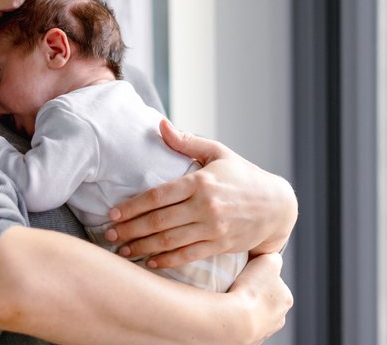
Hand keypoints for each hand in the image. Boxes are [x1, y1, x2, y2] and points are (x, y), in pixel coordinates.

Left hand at [105, 119, 296, 267]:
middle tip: (109, 235)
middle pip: (159, 221)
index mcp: (201, 181)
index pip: (158, 195)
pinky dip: (166, 261)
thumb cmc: (244, 176)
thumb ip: (187, 142)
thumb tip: (160, 124)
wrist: (278, 206)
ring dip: (142, 248)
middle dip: (130, 230)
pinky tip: (149, 262)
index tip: (113, 213)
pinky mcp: (220, 245)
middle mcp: (206, 206)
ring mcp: (213, 228)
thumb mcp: (218, 153)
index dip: (132, 206)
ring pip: (170, 241)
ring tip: (122, 250)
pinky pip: (188, 256)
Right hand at [229, 253, 292, 343]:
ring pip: (255, 313)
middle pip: (266, 299)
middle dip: (254, 293)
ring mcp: (264, 331)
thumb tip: (270, 257)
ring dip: (246, 306)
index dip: (261, 276)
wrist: (236, 319)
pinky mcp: (248, 339)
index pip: (275, 283)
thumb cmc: (252, 289)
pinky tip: (230, 311)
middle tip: (240, 286)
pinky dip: (237, 317)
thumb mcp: (269, 260)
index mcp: (286, 299)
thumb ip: (273, 257)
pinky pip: (242, 323)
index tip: (249, 274)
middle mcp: (279, 318)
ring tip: (233, 298)